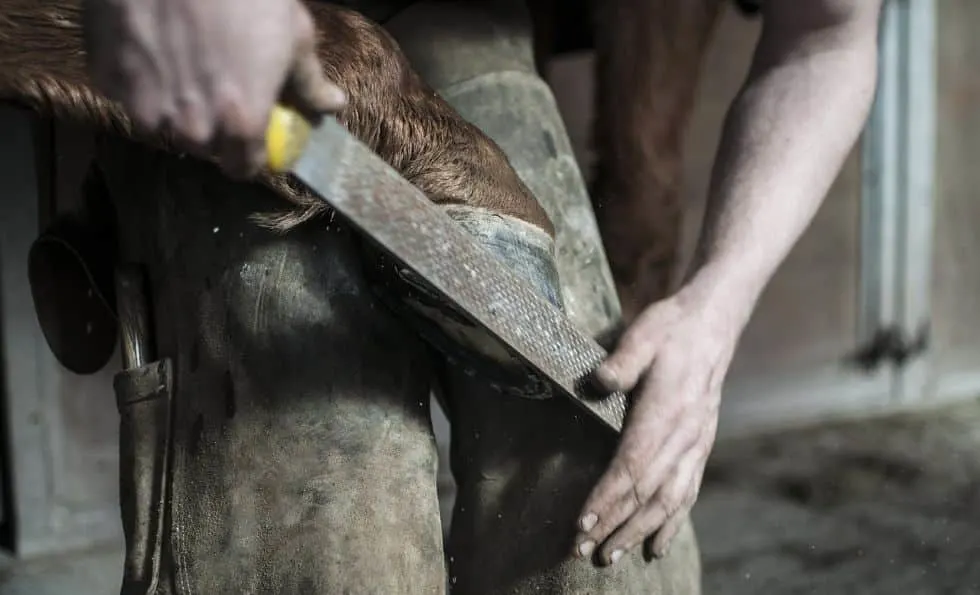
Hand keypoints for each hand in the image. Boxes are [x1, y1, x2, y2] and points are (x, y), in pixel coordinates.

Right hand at [82, 0, 346, 177]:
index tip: (252, 133)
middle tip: (218, 89)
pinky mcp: (107, 76)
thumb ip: (309, 81)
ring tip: (183, 64)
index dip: (249, 153)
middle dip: (212, 127)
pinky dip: (137, 77)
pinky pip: (124, 92)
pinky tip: (151, 45)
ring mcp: (143, 104)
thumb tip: (332, 105)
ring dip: (172, 106)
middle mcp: (190, 126)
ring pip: (159, 124)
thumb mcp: (294, 34)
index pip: (242, 168)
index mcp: (241, 124)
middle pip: (201, 147)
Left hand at [574, 284, 741, 564]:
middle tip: (584, 551)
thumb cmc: (670, 328)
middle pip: (648, 492)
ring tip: (613, 556)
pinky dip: (672, 523)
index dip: (607, 497)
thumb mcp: (643, 334)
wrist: (713, 324)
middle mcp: (685, 435)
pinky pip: (687, 493)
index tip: (582, 522)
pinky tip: (656, 546)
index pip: (633, 465)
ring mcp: (696, 444)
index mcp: (667, 410)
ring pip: (669, 500)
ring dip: (640, 532)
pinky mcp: (701, 446)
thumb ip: (622, 360)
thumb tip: (597, 382)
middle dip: (615, 525)